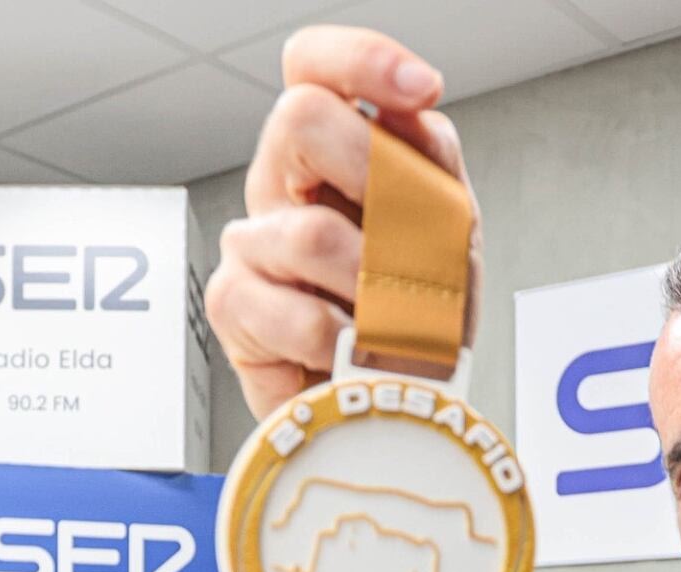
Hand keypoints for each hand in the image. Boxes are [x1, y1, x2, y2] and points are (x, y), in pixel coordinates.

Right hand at [205, 26, 480, 418]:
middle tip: (411, 236)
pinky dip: (345, 342)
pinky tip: (353, 351)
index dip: (361, 59)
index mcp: (330, 150)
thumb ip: (432, 164)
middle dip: (376, 174)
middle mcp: (282, 183)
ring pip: (310, 231)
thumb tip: (415, 117)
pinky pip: (294, 312)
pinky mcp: (233, 307)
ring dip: (374, 286)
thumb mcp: (448, 230)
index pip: (315, 66)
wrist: (395, 403)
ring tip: (394, 318)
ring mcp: (251, 242)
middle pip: (298, 117)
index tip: (420, 88)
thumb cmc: (414, 315)